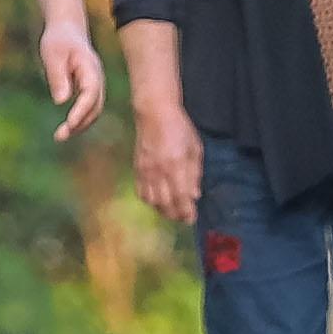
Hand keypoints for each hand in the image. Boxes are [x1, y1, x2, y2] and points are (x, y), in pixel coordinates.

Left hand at [36, 12, 110, 136]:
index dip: (81, 110)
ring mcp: (94, 84)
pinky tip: (66, 128)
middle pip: (95, 106)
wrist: (67, 30)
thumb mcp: (53, 55)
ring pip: (93, 110)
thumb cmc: (58, 40)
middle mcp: (97, 79)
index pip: (90, 93)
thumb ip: (58, 77)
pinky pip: (87, 107)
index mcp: (90, 68)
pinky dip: (79, 119)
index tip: (69, 123)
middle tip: (60, 136)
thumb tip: (61, 101)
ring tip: (60, 136)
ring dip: (80, 124)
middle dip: (80, 123)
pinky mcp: (87, 89)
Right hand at [133, 105, 202, 226]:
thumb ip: (195, 174)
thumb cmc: (180, 129)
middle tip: (184, 217)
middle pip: (165, 203)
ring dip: (163, 210)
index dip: (186, 211)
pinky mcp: (137, 169)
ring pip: (152, 201)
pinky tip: (158, 200)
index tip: (192, 219)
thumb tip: (195, 195)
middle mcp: (159, 171)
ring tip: (172, 210)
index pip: (181, 196)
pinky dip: (150, 201)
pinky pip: (141, 192)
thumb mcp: (195, 149)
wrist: (154, 114)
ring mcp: (146, 171)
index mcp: (176, 165)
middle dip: (176, 214)